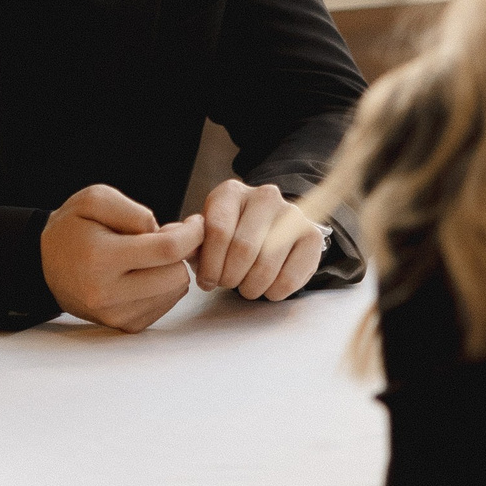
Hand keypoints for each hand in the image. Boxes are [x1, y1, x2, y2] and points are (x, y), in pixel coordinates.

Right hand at [41, 185, 202, 332]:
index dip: (192, 234)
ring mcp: (116, 315)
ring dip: (172, 270)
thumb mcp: (94, 200)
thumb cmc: (72, 229)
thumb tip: (163, 233)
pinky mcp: (123, 325)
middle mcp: (107, 293)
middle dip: (181, 253)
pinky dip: (163, 286)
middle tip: (166, 237)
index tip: (196, 223)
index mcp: (100, 258)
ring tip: (150, 256)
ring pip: (175, 292)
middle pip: (177, 275)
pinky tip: (145, 273)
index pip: (166, 250)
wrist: (44, 265)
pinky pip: (165, 305)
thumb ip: (132, 210)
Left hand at [194, 179, 324, 300]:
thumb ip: (188, 239)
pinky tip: (266, 288)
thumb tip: (173, 239)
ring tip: (245, 287)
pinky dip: (274, 292)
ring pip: (266, 266)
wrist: (270, 230)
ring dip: (251, 287)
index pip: (218, 230)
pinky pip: (290, 278)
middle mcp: (264, 196)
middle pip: (243, 249)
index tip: (207, 281)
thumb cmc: (229, 236)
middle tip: (226, 284)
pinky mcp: (312, 236)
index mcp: (231, 192)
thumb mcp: (204, 233)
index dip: (210, 265)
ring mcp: (291, 214)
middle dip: (229, 277)